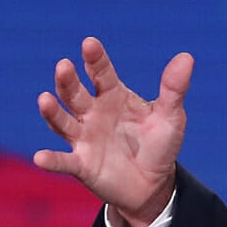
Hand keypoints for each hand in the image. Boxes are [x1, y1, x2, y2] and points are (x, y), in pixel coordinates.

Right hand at [33, 37, 193, 226]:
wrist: (153, 183)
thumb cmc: (159, 144)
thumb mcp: (171, 116)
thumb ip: (174, 88)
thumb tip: (186, 56)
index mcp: (114, 96)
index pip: (102, 74)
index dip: (95, 59)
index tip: (89, 43)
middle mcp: (93, 114)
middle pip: (75, 94)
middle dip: (68, 80)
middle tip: (63, 65)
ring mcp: (84, 139)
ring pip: (63, 122)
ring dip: (52, 112)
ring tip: (44, 99)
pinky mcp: (82, 165)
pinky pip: (64, 162)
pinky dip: (51, 160)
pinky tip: (40, 157)